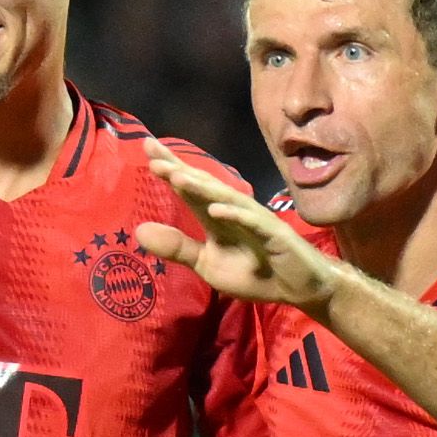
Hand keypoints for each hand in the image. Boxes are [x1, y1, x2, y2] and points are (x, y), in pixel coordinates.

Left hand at [134, 138, 342, 313]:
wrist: (298, 289)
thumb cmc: (255, 273)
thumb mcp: (207, 264)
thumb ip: (178, 247)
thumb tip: (138, 231)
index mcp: (216, 216)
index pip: (190, 188)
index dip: (171, 168)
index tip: (147, 147)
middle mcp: (234, 211)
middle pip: (205, 185)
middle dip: (180, 170)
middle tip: (154, 155)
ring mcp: (255, 221)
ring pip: (226, 198)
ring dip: (202, 187)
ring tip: (177, 176)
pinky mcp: (274, 235)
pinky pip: (253, 223)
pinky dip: (235, 215)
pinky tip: (215, 210)